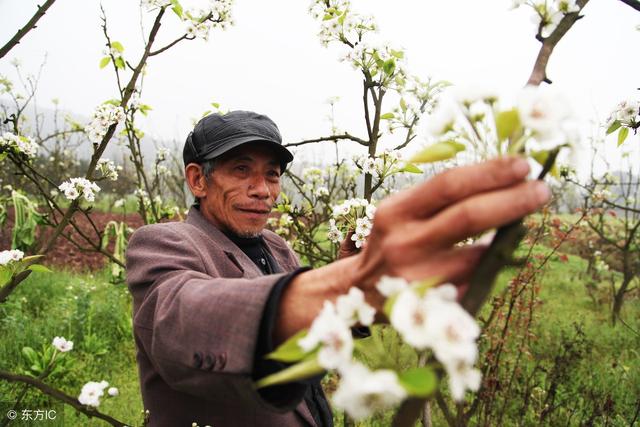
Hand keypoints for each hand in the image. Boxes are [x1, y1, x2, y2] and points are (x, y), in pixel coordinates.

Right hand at [276, 156, 549, 342]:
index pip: (448, 185)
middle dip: (512, 201)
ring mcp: (419, 278)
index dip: (489, 173)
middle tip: (541, 190)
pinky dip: (496, 265)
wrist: (362, 290)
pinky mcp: (434, 305)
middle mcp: (403, 244)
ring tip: (529, 219)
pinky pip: (476, 280)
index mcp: (394, 212)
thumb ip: (438, 200)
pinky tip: (505, 254)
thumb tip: (500, 183)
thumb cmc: (393, 241)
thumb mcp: (401, 213)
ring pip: (479, 254)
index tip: (523, 165)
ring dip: (512, 236)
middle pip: (467, 217)